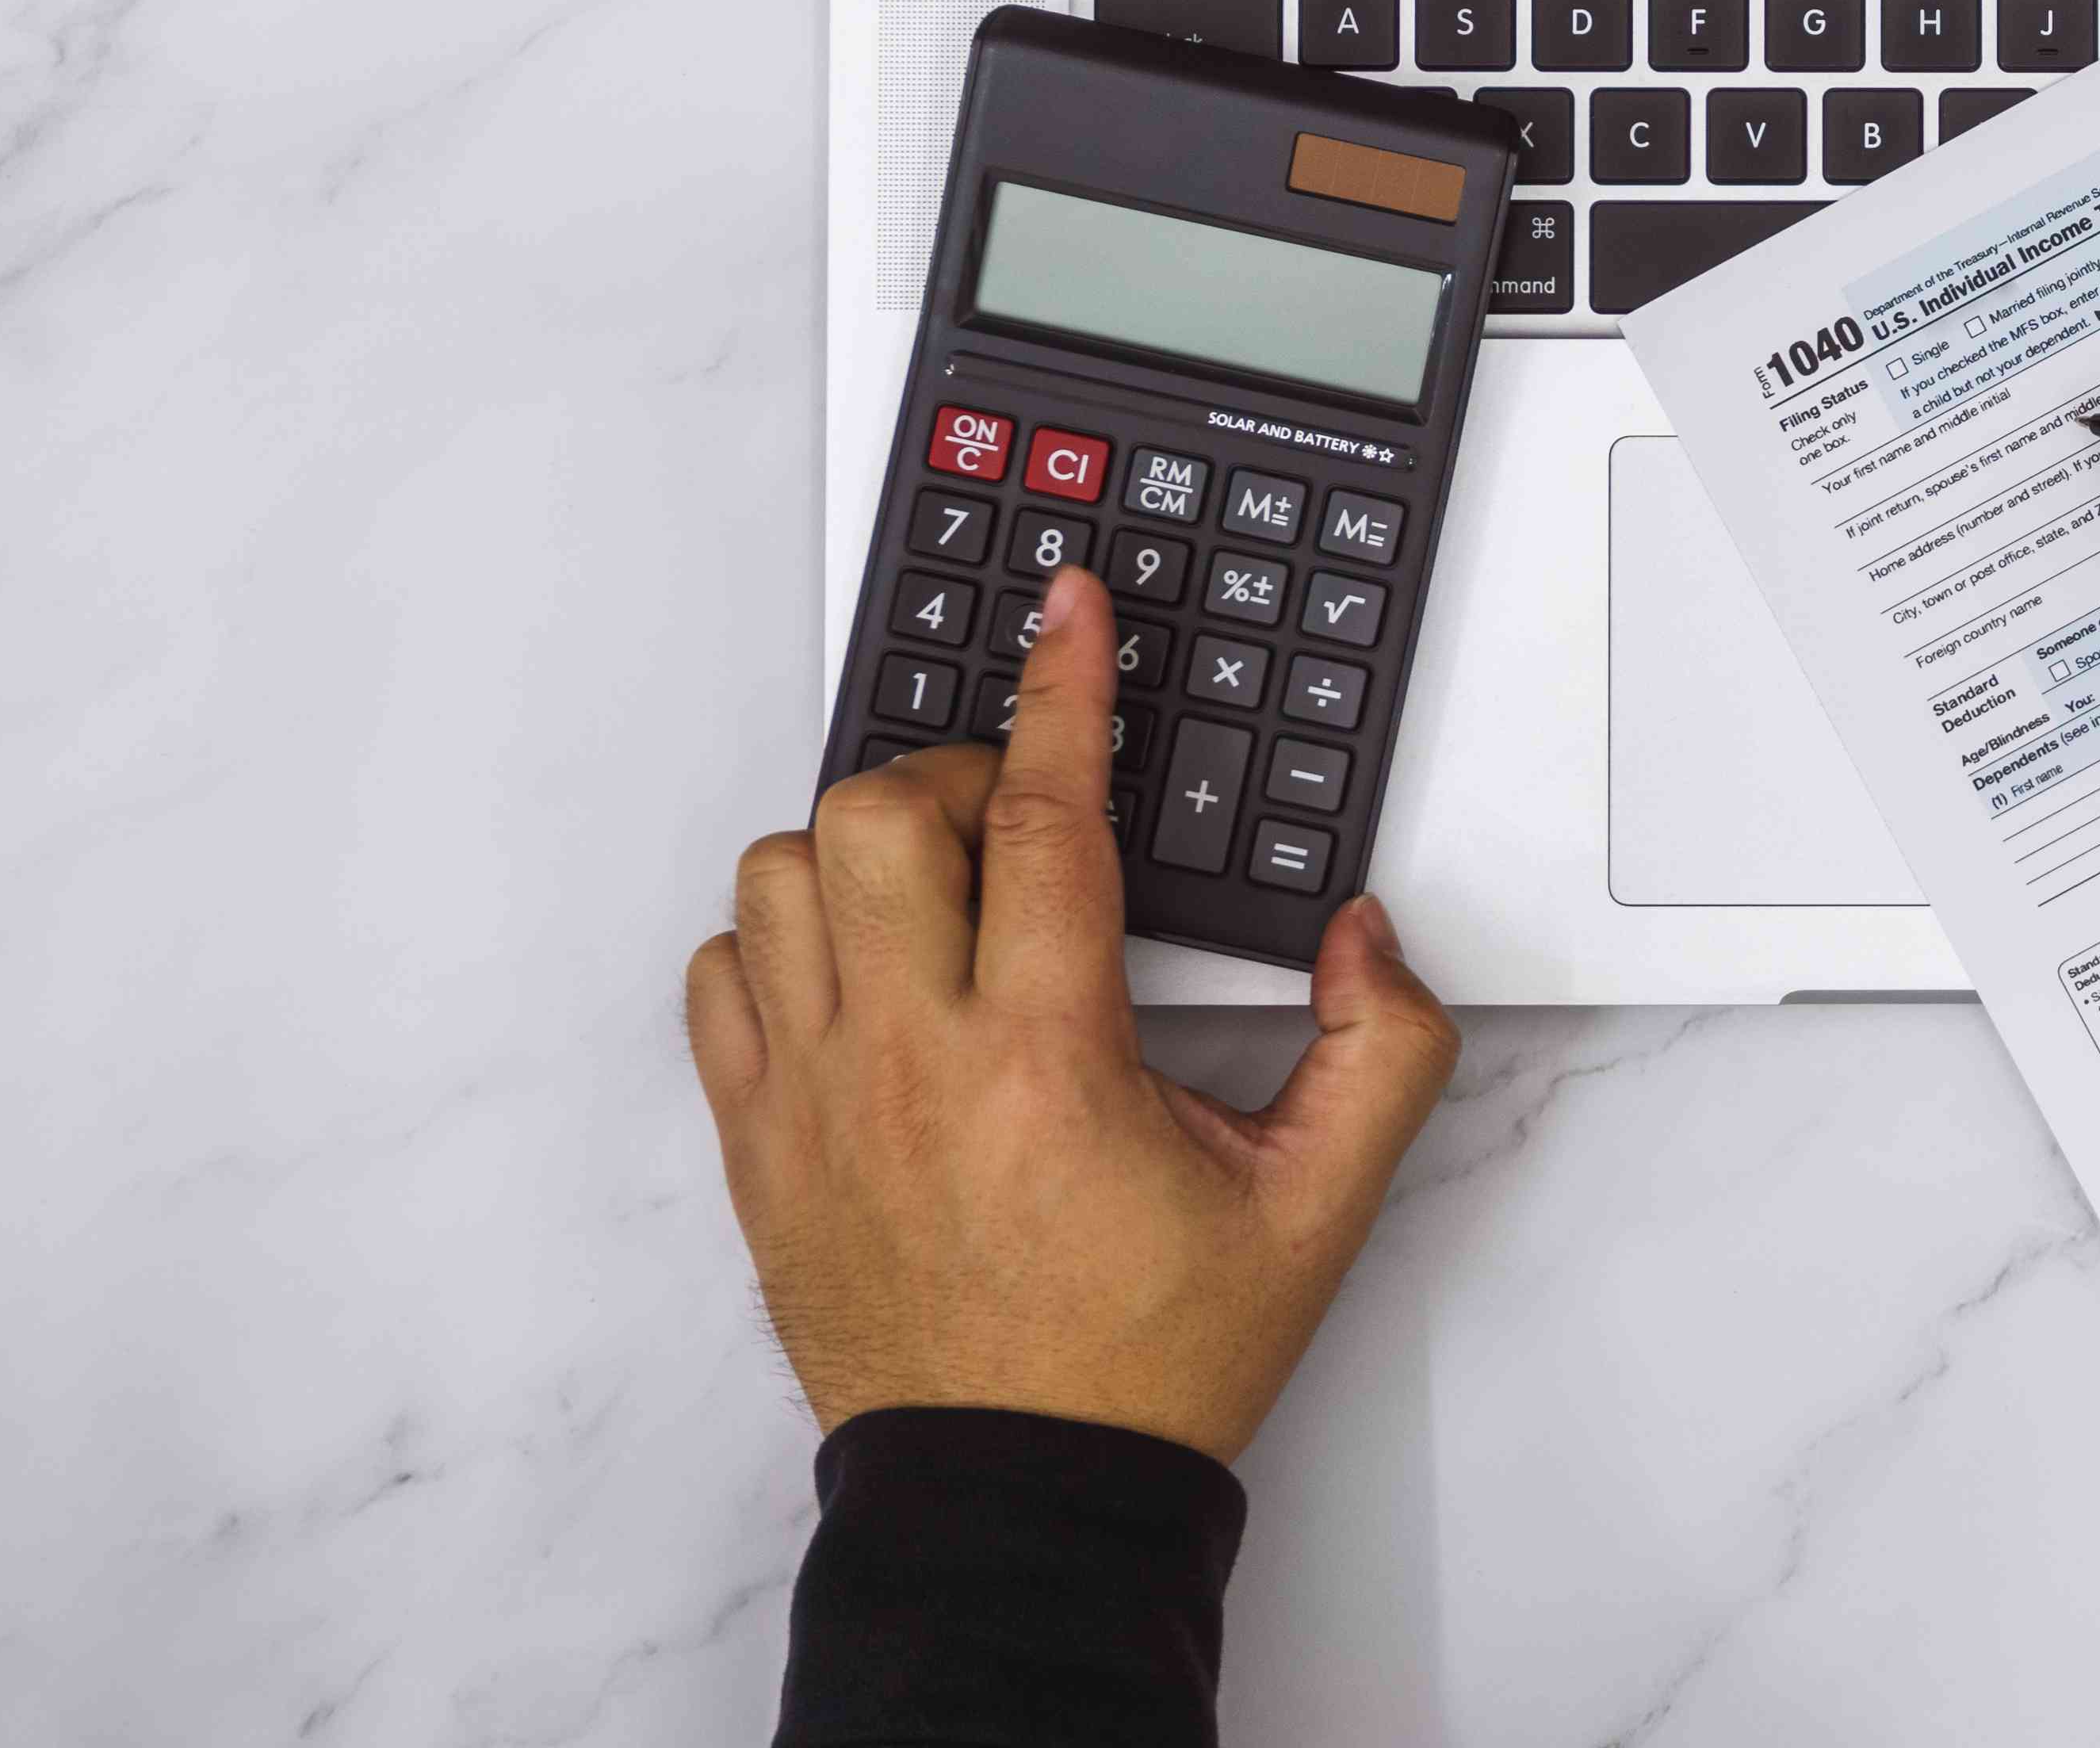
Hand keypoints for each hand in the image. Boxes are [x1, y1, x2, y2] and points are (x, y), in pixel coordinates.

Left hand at [684, 566, 1458, 1458]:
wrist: (1021, 1492)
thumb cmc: (1148, 1359)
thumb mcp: (1321, 1206)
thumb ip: (1383, 1049)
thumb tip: (1361, 932)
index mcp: (1049, 1061)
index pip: (1038, 817)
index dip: (1059, 690)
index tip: (1067, 607)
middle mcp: (911, 1065)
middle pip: (878, 817)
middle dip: (954, 776)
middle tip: (1016, 816)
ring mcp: (813, 1104)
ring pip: (779, 877)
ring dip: (858, 851)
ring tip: (933, 891)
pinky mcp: (756, 1149)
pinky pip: (716, 981)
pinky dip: (774, 942)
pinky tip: (853, 972)